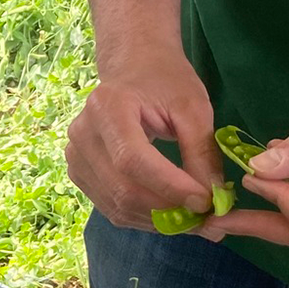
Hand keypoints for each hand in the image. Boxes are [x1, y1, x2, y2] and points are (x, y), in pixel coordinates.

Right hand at [64, 44, 220, 229]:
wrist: (132, 67)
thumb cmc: (164, 81)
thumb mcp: (193, 107)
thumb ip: (201, 151)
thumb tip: (213, 200)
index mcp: (108, 107)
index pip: (133, 160)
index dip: (169, 187)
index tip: (206, 201)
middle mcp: (82, 133)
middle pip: (123, 189)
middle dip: (168, 211)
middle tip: (206, 218)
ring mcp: (75, 156)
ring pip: (117, 206)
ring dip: (158, 220)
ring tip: (192, 217)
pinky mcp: (78, 173)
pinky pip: (112, 208)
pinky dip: (144, 218)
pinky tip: (168, 211)